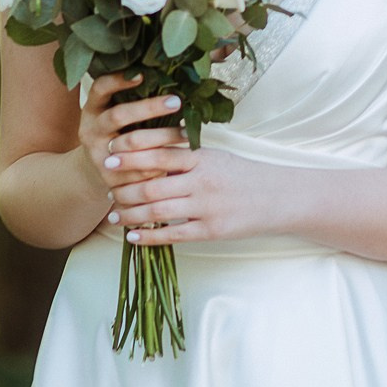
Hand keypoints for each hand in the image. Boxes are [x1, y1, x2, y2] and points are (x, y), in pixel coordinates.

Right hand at [78, 70, 187, 201]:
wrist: (101, 172)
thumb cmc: (120, 132)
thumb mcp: (118, 114)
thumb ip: (136, 100)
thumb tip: (175, 79)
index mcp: (92, 109)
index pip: (100, 89)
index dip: (118, 81)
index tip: (142, 74)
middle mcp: (91, 130)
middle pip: (118, 116)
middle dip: (149, 107)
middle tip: (176, 101)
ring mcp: (99, 155)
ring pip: (132, 145)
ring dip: (162, 137)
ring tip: (187, 132)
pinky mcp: (111, 178)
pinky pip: (140, 170)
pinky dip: (161, 164)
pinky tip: (180, 157)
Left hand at [105, 141, 273, 245]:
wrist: (279, 198)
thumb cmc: (243, 175)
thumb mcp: (216, 156)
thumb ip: (186, 154)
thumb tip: (149, 150)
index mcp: (202, 158)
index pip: (158, 152)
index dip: (130, 155)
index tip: (109, 156)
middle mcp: (202, 181)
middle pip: (151, 184)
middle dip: (124, 188)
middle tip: (107, 190)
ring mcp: (206, 208)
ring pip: (157, 211)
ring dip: (131, 213)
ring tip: (114, 214)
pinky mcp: (211, 230)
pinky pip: (173, 235)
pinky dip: (149, 236)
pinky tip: (132, 236)